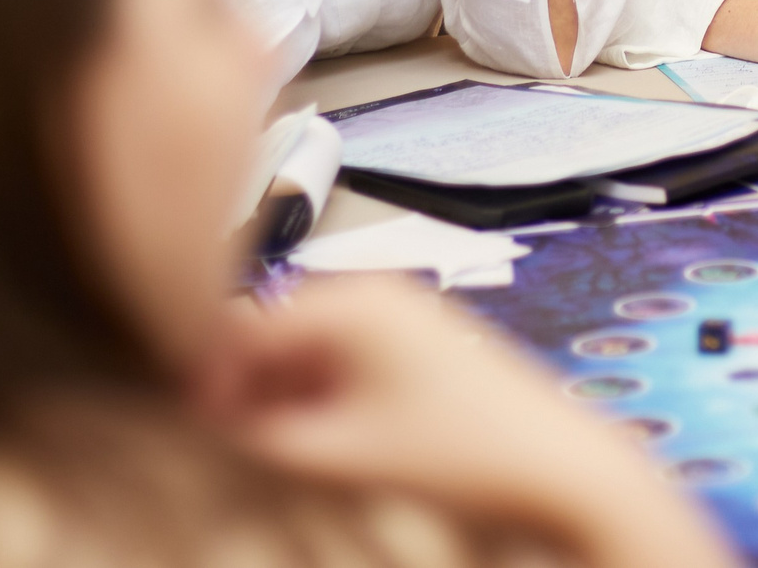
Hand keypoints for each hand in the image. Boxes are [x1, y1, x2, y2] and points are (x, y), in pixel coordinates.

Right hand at [194, 275, 736, 567]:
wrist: (559, 467)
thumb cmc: (459, 457)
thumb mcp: (336, 454)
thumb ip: (257, 432)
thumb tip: (209, 413)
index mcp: (350, 302)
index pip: (240, 325)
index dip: (206, 378)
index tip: (197, 426)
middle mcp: (375, 289)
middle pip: (274, 327)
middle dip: (247, 381)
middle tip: (237, 440)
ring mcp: (404, 309)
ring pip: (309, 342)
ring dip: (284, 388)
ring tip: (285, 444)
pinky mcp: (423, 338)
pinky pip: (348, 352)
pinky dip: (323, 388)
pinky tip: (329, 435)